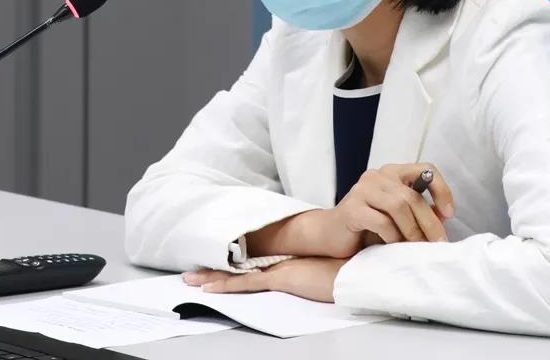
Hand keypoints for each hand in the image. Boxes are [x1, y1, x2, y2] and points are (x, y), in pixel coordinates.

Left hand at [182, 258, 347, 302]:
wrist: (358, 267)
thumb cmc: (349, 269)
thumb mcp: (326, 270)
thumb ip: (314, 269)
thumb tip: (313, 271)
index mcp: (288, 260)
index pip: (254, 262)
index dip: (234, 263)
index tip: (219, 262)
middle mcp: (279, 261)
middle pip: (240, 266)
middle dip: (214, 269)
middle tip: (193, 271)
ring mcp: (278, 268)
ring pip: (236, 274)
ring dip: (211, 277)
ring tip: (190, 279)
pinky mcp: (280, 278)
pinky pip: (246, 283)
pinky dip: (227, 286)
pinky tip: (210, 289)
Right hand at [327, 163, 453, 252]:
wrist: (331, 235)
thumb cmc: (367, 227)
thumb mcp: (398, 217)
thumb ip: (418, 212)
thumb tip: (443, 217)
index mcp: (392, 173)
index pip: (425, 169)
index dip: (442, 190)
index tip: (449, 214)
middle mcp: (377, 176)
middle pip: (413, 196)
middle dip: (430, 222)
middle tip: (438, 243)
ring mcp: (362, 190)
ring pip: (399, 206)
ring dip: (413, 231)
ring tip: (417, 248)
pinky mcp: (352, 208)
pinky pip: (381, 222)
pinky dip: (393, 236)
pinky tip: (394, 246)